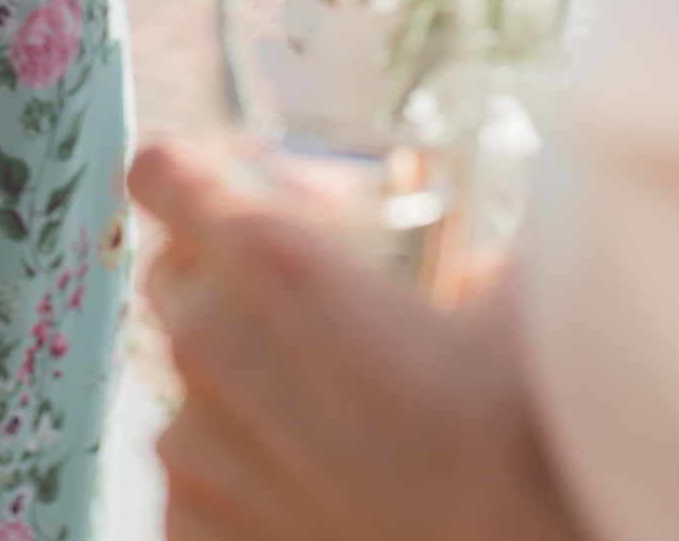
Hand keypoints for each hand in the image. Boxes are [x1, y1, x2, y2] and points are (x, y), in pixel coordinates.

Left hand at [132, 141, 584, 540]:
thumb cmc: (519, 438)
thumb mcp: (516, 303)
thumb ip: (476, 257)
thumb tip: (476, 262)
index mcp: (269, 258)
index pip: (160, 173)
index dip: (196, 174)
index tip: (242, 192)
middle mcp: (209, 341)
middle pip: (169, 271)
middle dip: (223, 273)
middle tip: (306, 305)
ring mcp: (191, 442)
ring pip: (182, 380)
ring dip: (238, 380)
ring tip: (328, 411)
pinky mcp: (189, 523)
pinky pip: (189, 472)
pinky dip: (237, 467)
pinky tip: (313, 477)